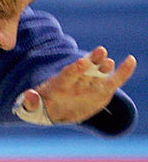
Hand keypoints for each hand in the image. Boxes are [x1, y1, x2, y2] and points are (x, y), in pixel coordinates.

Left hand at [22, 47, 136, 123]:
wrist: (55, 109)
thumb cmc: (43, 107)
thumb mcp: (32, 107)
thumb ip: (30, 102)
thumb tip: (29, 96)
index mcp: (59, 84)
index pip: (68, 74)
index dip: (75, 69)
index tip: (82, 62)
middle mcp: (76, 81)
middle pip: (85, 69)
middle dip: (92, 60)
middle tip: (100, 51)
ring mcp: (89, 84)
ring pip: (99, 72)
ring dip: (104, 65)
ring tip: (109, 60)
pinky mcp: (102, 90)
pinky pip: (114, 81)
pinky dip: (123, 71)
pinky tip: (131, 60)